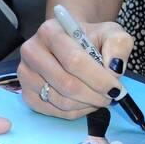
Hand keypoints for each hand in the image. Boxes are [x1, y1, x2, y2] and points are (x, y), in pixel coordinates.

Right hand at [17, 16, 132, 118]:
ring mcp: (25, 74)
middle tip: (111, 96)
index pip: (74, 60)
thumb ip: (118, 44)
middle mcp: (31, 52)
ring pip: (61, 101)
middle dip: (95, 95)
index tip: (116, 88)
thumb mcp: (110, 33)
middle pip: (67, 84)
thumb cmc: (89, 38)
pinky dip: (76, 112)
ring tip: (99, 97)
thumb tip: (114, 67)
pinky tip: (85, 101)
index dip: (98, 79)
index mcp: (49, 31)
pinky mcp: (26, 94)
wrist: (70, 42)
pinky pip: (54, 112)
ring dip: (87, 104)